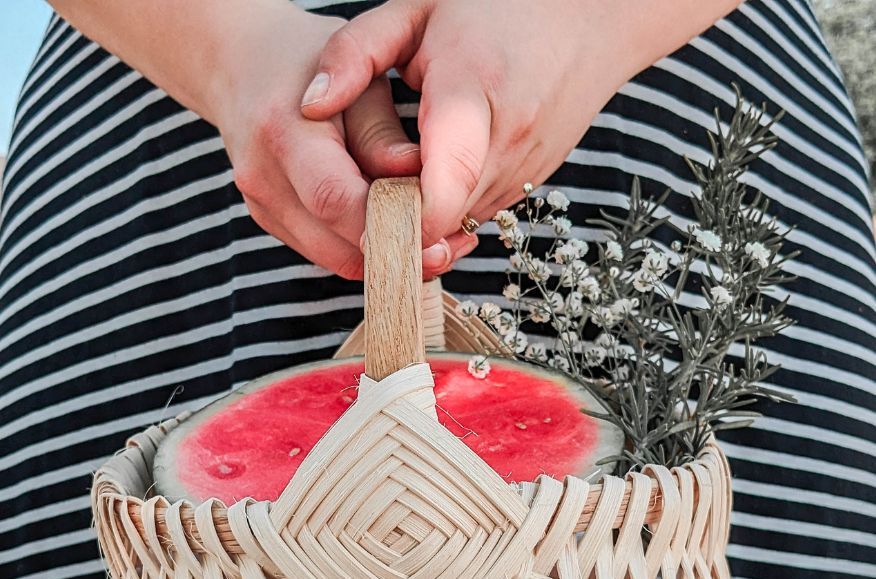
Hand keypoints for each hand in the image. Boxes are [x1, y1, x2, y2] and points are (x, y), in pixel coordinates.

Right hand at [213, 0, 476, 278]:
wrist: (242, 65)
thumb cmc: (309, 64)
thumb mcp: (358, 80)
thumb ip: (384, 137)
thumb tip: (421, 189)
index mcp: (284, 133)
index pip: (336, 199)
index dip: (387, 226)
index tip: (435, 235)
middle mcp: (264, 178)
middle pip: (336, 244)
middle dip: (395, 253)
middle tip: (445, 250)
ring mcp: (262, 206)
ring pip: (334, 259)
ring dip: (383, 259)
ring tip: (428, 245)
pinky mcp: (269, 221)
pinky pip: (325, 251)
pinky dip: (362, 249)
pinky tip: (393, 233)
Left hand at [299, 0, 740, 248]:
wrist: (594, 15)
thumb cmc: (499, 5)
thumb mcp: (416, 10)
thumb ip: (355, 54)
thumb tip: (309, 105)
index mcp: (472, 90)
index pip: (442, 185)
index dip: (405, 222)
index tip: (368, 232)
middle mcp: (507, 140)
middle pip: (444, 217)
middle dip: (400, 225)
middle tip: (361, 213)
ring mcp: (526, 167)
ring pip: (460, 221)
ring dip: (425, 215)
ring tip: (398, 182)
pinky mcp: (534, 182)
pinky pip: (479, 210)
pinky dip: (452, 204)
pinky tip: (437, 171)